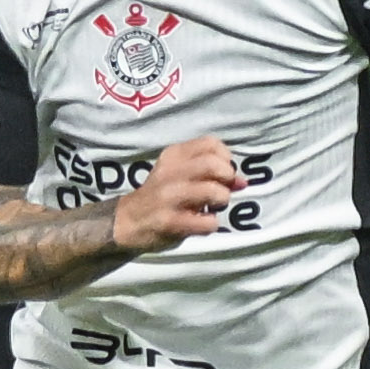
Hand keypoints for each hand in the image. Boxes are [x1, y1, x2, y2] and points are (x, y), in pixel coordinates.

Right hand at [114, 138, 245, 253]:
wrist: (127, 222)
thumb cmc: (160, 196)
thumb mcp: (179, 175)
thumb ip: (209, 174)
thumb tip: (242, 181)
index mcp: (173, 155)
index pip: (211, 143)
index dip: (226, 158)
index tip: (221, 173)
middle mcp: (170, 172)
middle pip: (214, 164)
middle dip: (227, 178)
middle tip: (222, 190)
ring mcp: (168, 197)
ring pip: (213, 191)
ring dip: (221, 201)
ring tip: (212, 208)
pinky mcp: (168, 221)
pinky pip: (206, 222)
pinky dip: (211, 224)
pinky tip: (202, 224)